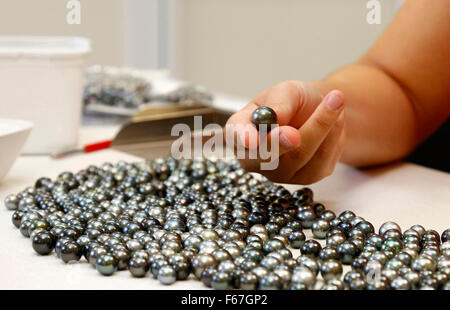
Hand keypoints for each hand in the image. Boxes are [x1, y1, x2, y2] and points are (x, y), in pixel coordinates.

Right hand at [226, 80, 345, 183]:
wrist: (318, 110)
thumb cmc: (293, 100)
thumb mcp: (285, 91)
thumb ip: (279, 104)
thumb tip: (275, 118)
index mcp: (240, 130)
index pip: (236, 136)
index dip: (242, 139)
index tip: (251, 141)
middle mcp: (255, 158)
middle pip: (265, 158)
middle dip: (282, 144)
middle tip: (293, 134)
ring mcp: (279, 173)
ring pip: (299, 157)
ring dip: (321, 126)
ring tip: (335, 100)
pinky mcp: (306, 178)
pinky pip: (321, 161)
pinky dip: (332, 136)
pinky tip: (335, 122)